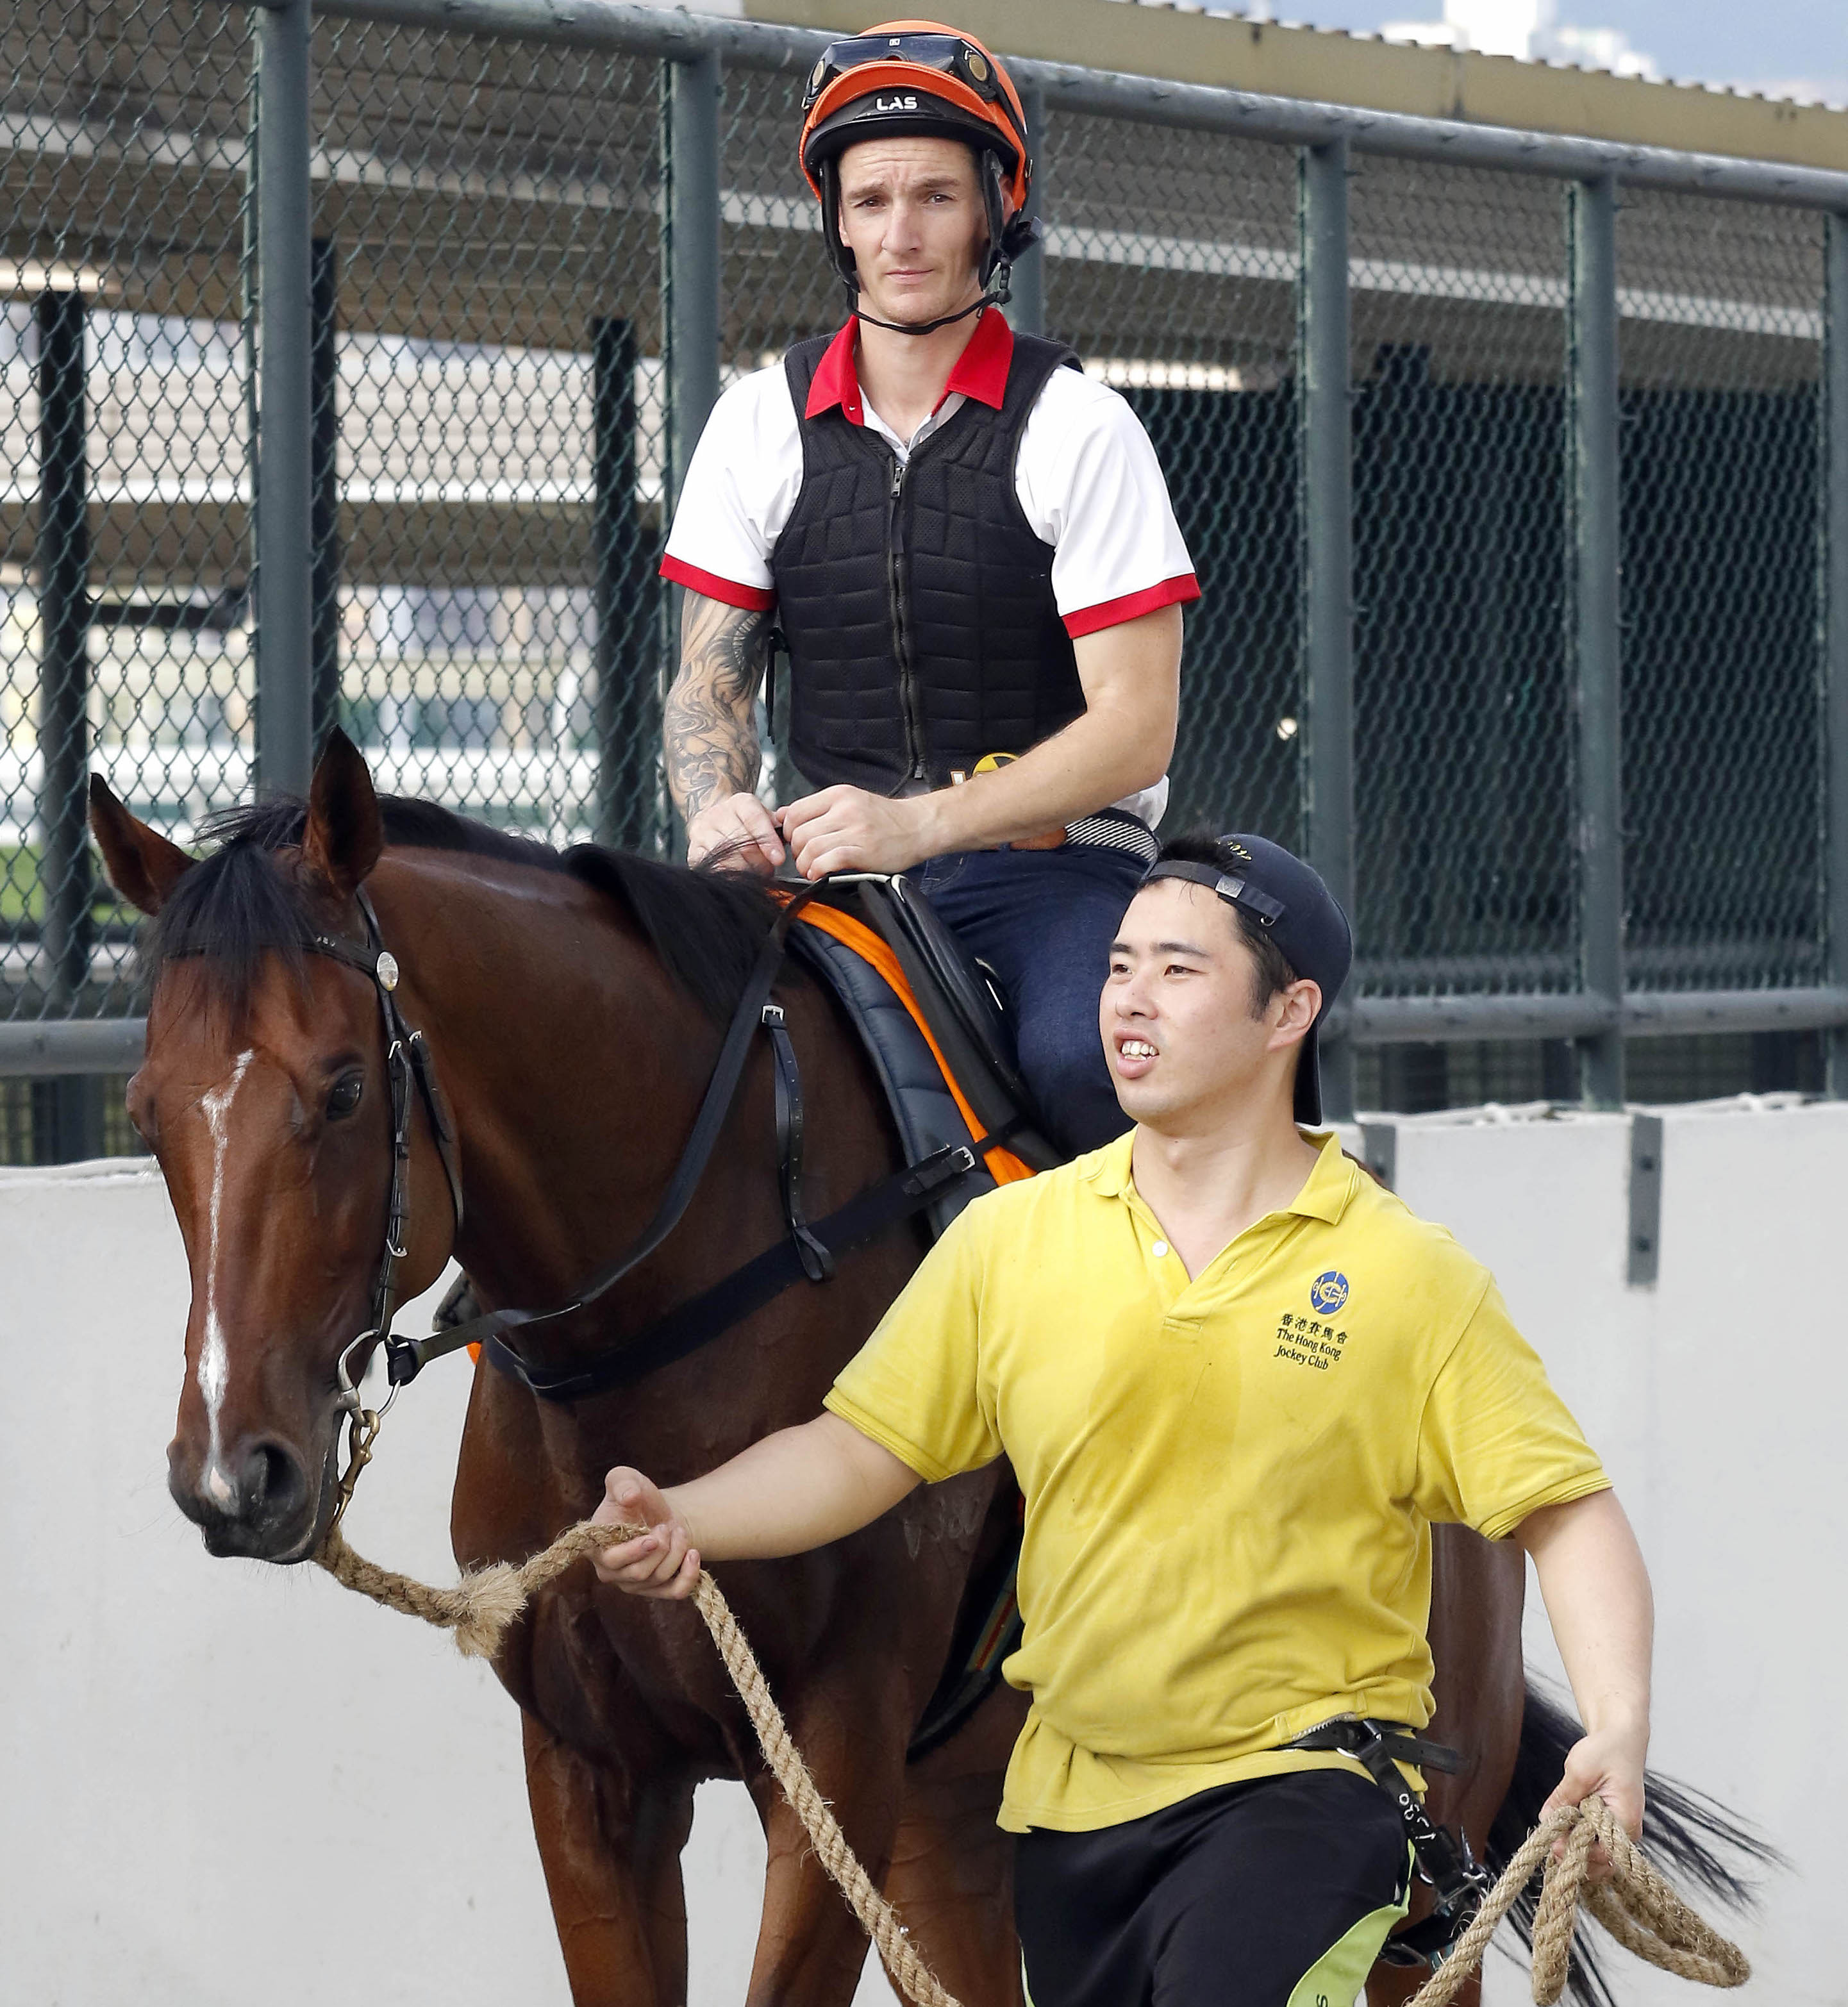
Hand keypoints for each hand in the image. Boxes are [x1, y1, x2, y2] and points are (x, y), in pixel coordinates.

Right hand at [590, 1465, 701, 1598]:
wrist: (657, 1512)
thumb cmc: (636, 1495)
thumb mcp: (625, 1478)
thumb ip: (622, 1482)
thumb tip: (629, 1496)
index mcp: (596, 1547)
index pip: (611, 1561)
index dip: (633, 1552)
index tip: (653, 1538)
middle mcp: (610, 1572)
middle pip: (639, 1573)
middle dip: (661, 1548)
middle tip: (666, 1526)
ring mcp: (633, 1584)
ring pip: (659, 1579)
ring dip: (676, 1552)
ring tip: (678, 1531)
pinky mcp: (656, 1590)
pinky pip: (675, 1592)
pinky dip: (689, 1576)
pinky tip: (693, 1554)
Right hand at [686, 793, 783, 874]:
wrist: (715, 819)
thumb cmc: (746, 823)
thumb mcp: (765, 816)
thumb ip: (779, 822)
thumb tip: (789, 823)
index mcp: (740, 802)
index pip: (754, 819)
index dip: (768, 841)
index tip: (778, 859)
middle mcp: (718, 814)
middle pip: (742, 843)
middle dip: (759, 862)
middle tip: (767, 869)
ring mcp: (702, 832)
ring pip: (726, 858)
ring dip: (744, 871)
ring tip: (752, 873)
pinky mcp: (693, 851)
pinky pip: (711, 867)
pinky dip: (726, 875)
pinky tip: (735, 876)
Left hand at [776, 786, 931, 877]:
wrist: (919, 826)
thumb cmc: (883, 818)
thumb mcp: (850, 802)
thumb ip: (817, 809)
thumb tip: (781, 815)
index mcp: (839, 794)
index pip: (795, 811)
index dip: (788, 831)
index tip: (796, 842)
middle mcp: (845, 809)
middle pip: (800, 833)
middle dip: (796, 852)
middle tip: (804, 860)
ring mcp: (856, 830)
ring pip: (811, 848)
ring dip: (805, 864)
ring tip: (811, 870)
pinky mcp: (865, 851)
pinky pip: (829, 861)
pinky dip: (818, 870)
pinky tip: (819, 875)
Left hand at [1541, 1724, 1646, 1879]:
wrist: (1622, 1740)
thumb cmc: (1605, 1751)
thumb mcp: (1580, 1770)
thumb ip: (1563, 1797)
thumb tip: (1545, 1820)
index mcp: (1625, 1821)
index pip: (1601, 1853)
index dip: (1574, 1851)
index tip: (1551, 1842)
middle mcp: (1627, 1833)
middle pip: (1600, 1862)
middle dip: (1573, 1855)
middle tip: (1548, 1841)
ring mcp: (1620, 1832)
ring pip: (1597, 1857)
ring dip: (1575, 1850)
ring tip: (1553, 1835)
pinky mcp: (1611, 1827)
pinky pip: (1595, 1844)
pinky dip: (1578, 1842)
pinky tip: (1562, 1831)